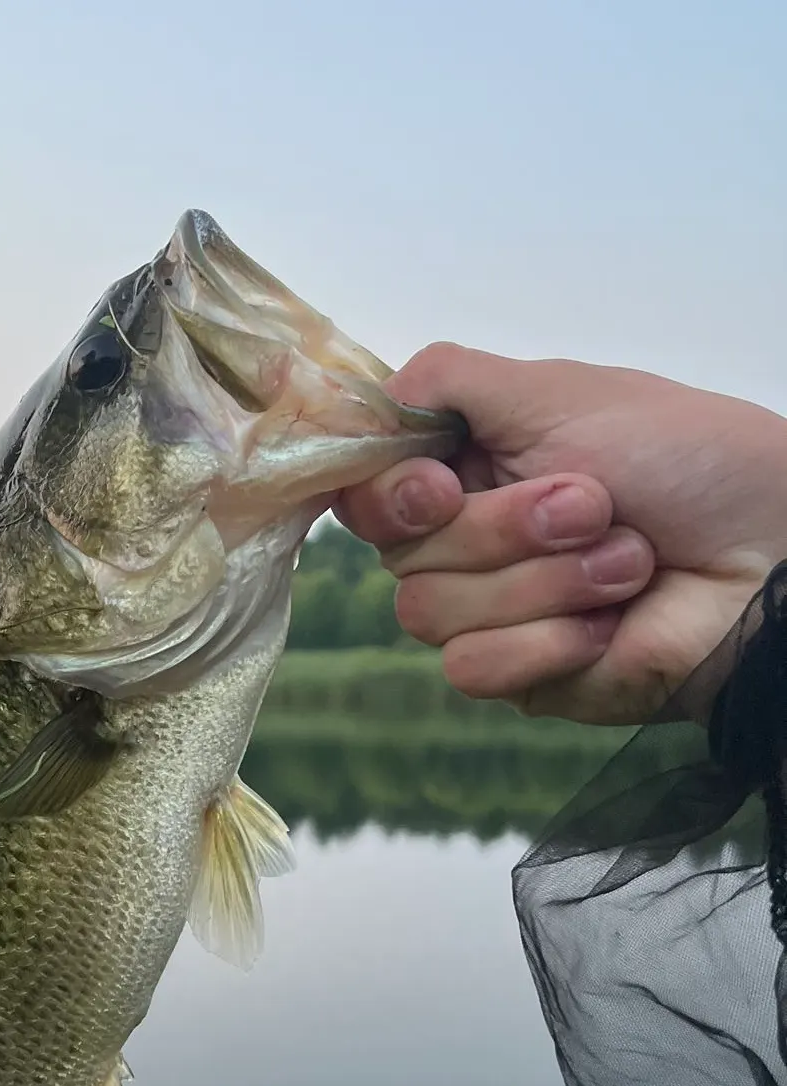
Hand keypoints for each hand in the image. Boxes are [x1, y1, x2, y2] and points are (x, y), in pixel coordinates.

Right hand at [334, 344, 786, 723]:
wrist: (777, 555)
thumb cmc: (690, 461)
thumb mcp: (559, 392)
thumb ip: (448, 381)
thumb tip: (367, 393)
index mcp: (471, 473)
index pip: (369, 495)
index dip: (391, 494)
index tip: (441, 486)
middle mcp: (469, 544)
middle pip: (399, 555)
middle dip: (504, 528)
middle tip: (595, 505)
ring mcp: (492, 615)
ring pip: (430, 612)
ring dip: (542, 582)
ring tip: (628, 561)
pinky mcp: (522, 678)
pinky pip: (473, 668)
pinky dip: (546, 641)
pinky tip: (609, 626)